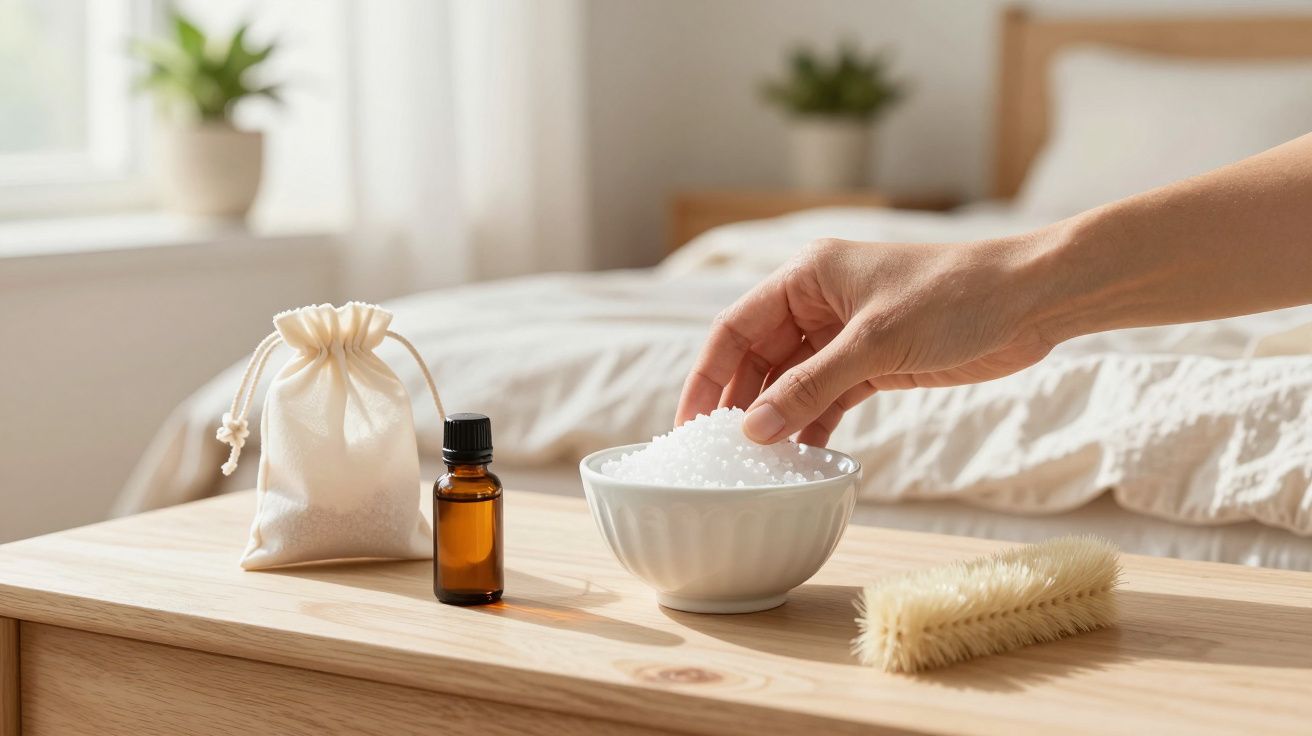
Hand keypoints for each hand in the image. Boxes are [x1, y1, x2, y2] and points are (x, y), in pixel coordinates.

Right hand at [674, 236, 1056, 445]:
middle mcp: (819, 303)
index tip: (688, 422)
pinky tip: (802, 457)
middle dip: (740, 404)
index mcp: (807, 277)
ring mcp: (847, 335)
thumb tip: (755, 429)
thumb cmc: (955, 297)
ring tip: (757, 464)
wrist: (1032, 299)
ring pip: (792, 382)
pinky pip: (828, 397)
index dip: (707, 375)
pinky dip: (814, 425)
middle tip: (719, 454)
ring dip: (777, 420)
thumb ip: (811, 387)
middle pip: (759, 358)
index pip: (735, 328)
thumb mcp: (874, 344)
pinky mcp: (876, 362)